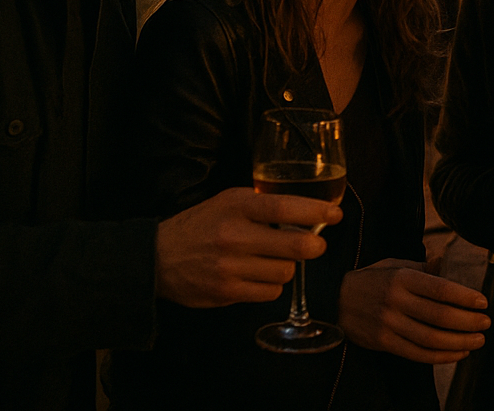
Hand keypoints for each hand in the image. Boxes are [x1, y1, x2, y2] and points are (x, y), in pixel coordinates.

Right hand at [155, 187, 341, 307]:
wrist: (158, 258)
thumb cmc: (200, 225)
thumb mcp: (228, 202)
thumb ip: (261, 205)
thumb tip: (306, 211)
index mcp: (237, 206)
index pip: (286, 207)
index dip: (317, 211)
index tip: (335, 214)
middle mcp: (235, 235)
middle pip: (297, 245)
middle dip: (313, 246)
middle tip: (313, 244)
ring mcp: (231, 266)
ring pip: (286, 272)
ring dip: (287, 266)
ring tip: (273, 259)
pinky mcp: (227, 292)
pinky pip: (270, 292)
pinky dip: (271, 285)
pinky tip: (259, 275)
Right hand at [338, 258, 490, 363]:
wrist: (334, 301)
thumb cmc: (371, 280)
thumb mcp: (394, 265)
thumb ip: (422, 267)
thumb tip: (443, 259)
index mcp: (402, 277)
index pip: (440, 289)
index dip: (465, 297)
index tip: (483, 302)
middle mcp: (396, 301)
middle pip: (440, 316)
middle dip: (468, 321)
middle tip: (486, 323)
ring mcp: (389, 324)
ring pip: (431, 338)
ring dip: (460, 341)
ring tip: (478, 340)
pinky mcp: (383, 343)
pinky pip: (417, 353)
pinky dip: (441, 356)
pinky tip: (458, 353)